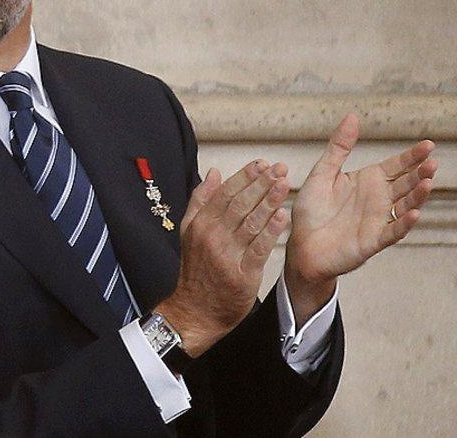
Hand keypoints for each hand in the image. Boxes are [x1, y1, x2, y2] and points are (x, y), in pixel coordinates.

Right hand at [155, 161, 290, 356]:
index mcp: (200, 224)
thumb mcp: (189, 231)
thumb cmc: (196, 270)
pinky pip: (258, 248)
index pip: (224, 194)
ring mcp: (226, 255)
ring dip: (268, 202)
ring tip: (284, 184)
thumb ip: (201, 201)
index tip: (261, 164)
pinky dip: (270, 231)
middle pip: (239, 204)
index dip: (244, 177)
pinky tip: (282, 217)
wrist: (195, 310)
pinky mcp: (242, 274)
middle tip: (279, 168)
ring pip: (250, 222)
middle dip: (261, 184)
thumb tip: (214, 173)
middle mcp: (211, 236)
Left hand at [284, 114, 436, 322]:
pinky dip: (404, 223)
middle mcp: (378, 199)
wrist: (301, 245)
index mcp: (368, 181)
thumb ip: (339, 148)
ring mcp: (378, 220)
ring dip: (417, 195)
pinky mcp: (373, 240)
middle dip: (420, 173)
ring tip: (427, 182)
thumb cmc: (312, 210)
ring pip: (405, 205)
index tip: (428, 145)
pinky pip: (393, 231)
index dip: (412, 156)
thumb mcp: (322, 174)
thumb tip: (352, 116)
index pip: (396, 165)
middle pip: (405, 183)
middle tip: (432, 163)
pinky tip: (414, 213)